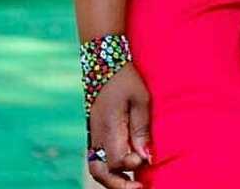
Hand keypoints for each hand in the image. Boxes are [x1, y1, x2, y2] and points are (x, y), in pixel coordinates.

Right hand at [87, 64, 151, 187]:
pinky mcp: (94, 133)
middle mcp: (97, 135)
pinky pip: (97, 159)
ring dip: (112, 180)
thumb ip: (141, 128)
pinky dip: (108, 170)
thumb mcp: (140, 99)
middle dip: (118, 185)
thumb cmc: (126, 79)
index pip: (117, 160)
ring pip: (96, 169)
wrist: (104, 63)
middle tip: (139, 188)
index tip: (146, 159)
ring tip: (132, 185)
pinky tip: (125, 170)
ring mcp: (93, 135)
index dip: (132, 164)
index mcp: (108, 127)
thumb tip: (145, 157)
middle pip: (100, 172)